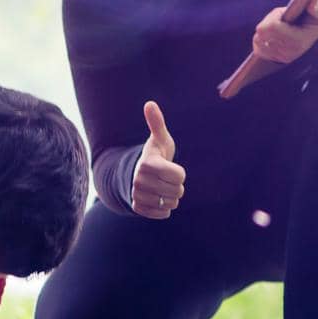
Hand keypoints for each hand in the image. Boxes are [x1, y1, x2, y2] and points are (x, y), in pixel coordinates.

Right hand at [131, 101, 185, 220]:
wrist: (139, 174)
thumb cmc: (156, 154)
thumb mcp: (159, 139)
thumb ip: (157, 123)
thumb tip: (150, 104)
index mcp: (147, 163)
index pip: (179, 176)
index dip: (180, 173)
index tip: (170, 167)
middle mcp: (139, 180)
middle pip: (177, 191)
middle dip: (176, 186)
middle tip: (166, 179)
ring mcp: (137, 194)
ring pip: (171, 203)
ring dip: (171, 198)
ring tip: (162, 188)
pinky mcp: (137, 207)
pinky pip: (162, 215)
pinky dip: (164, 209)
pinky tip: (159, 199)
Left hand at [252, 0, 317, 64]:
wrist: (317, 39)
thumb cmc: (317, 23)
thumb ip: (316, 8)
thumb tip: (313, 0)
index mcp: (298, 41)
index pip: (271, 27)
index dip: (273, 16)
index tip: (282, 12)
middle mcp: (287, 52)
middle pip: (262, 32)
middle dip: (269, 21)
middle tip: (281, 17)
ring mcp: (280, 57)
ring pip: (258, 39)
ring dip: (265, 30)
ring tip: (279, 26)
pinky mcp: (274, 59)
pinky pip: (257, 47)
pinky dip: (262, 39)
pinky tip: (274, 34)